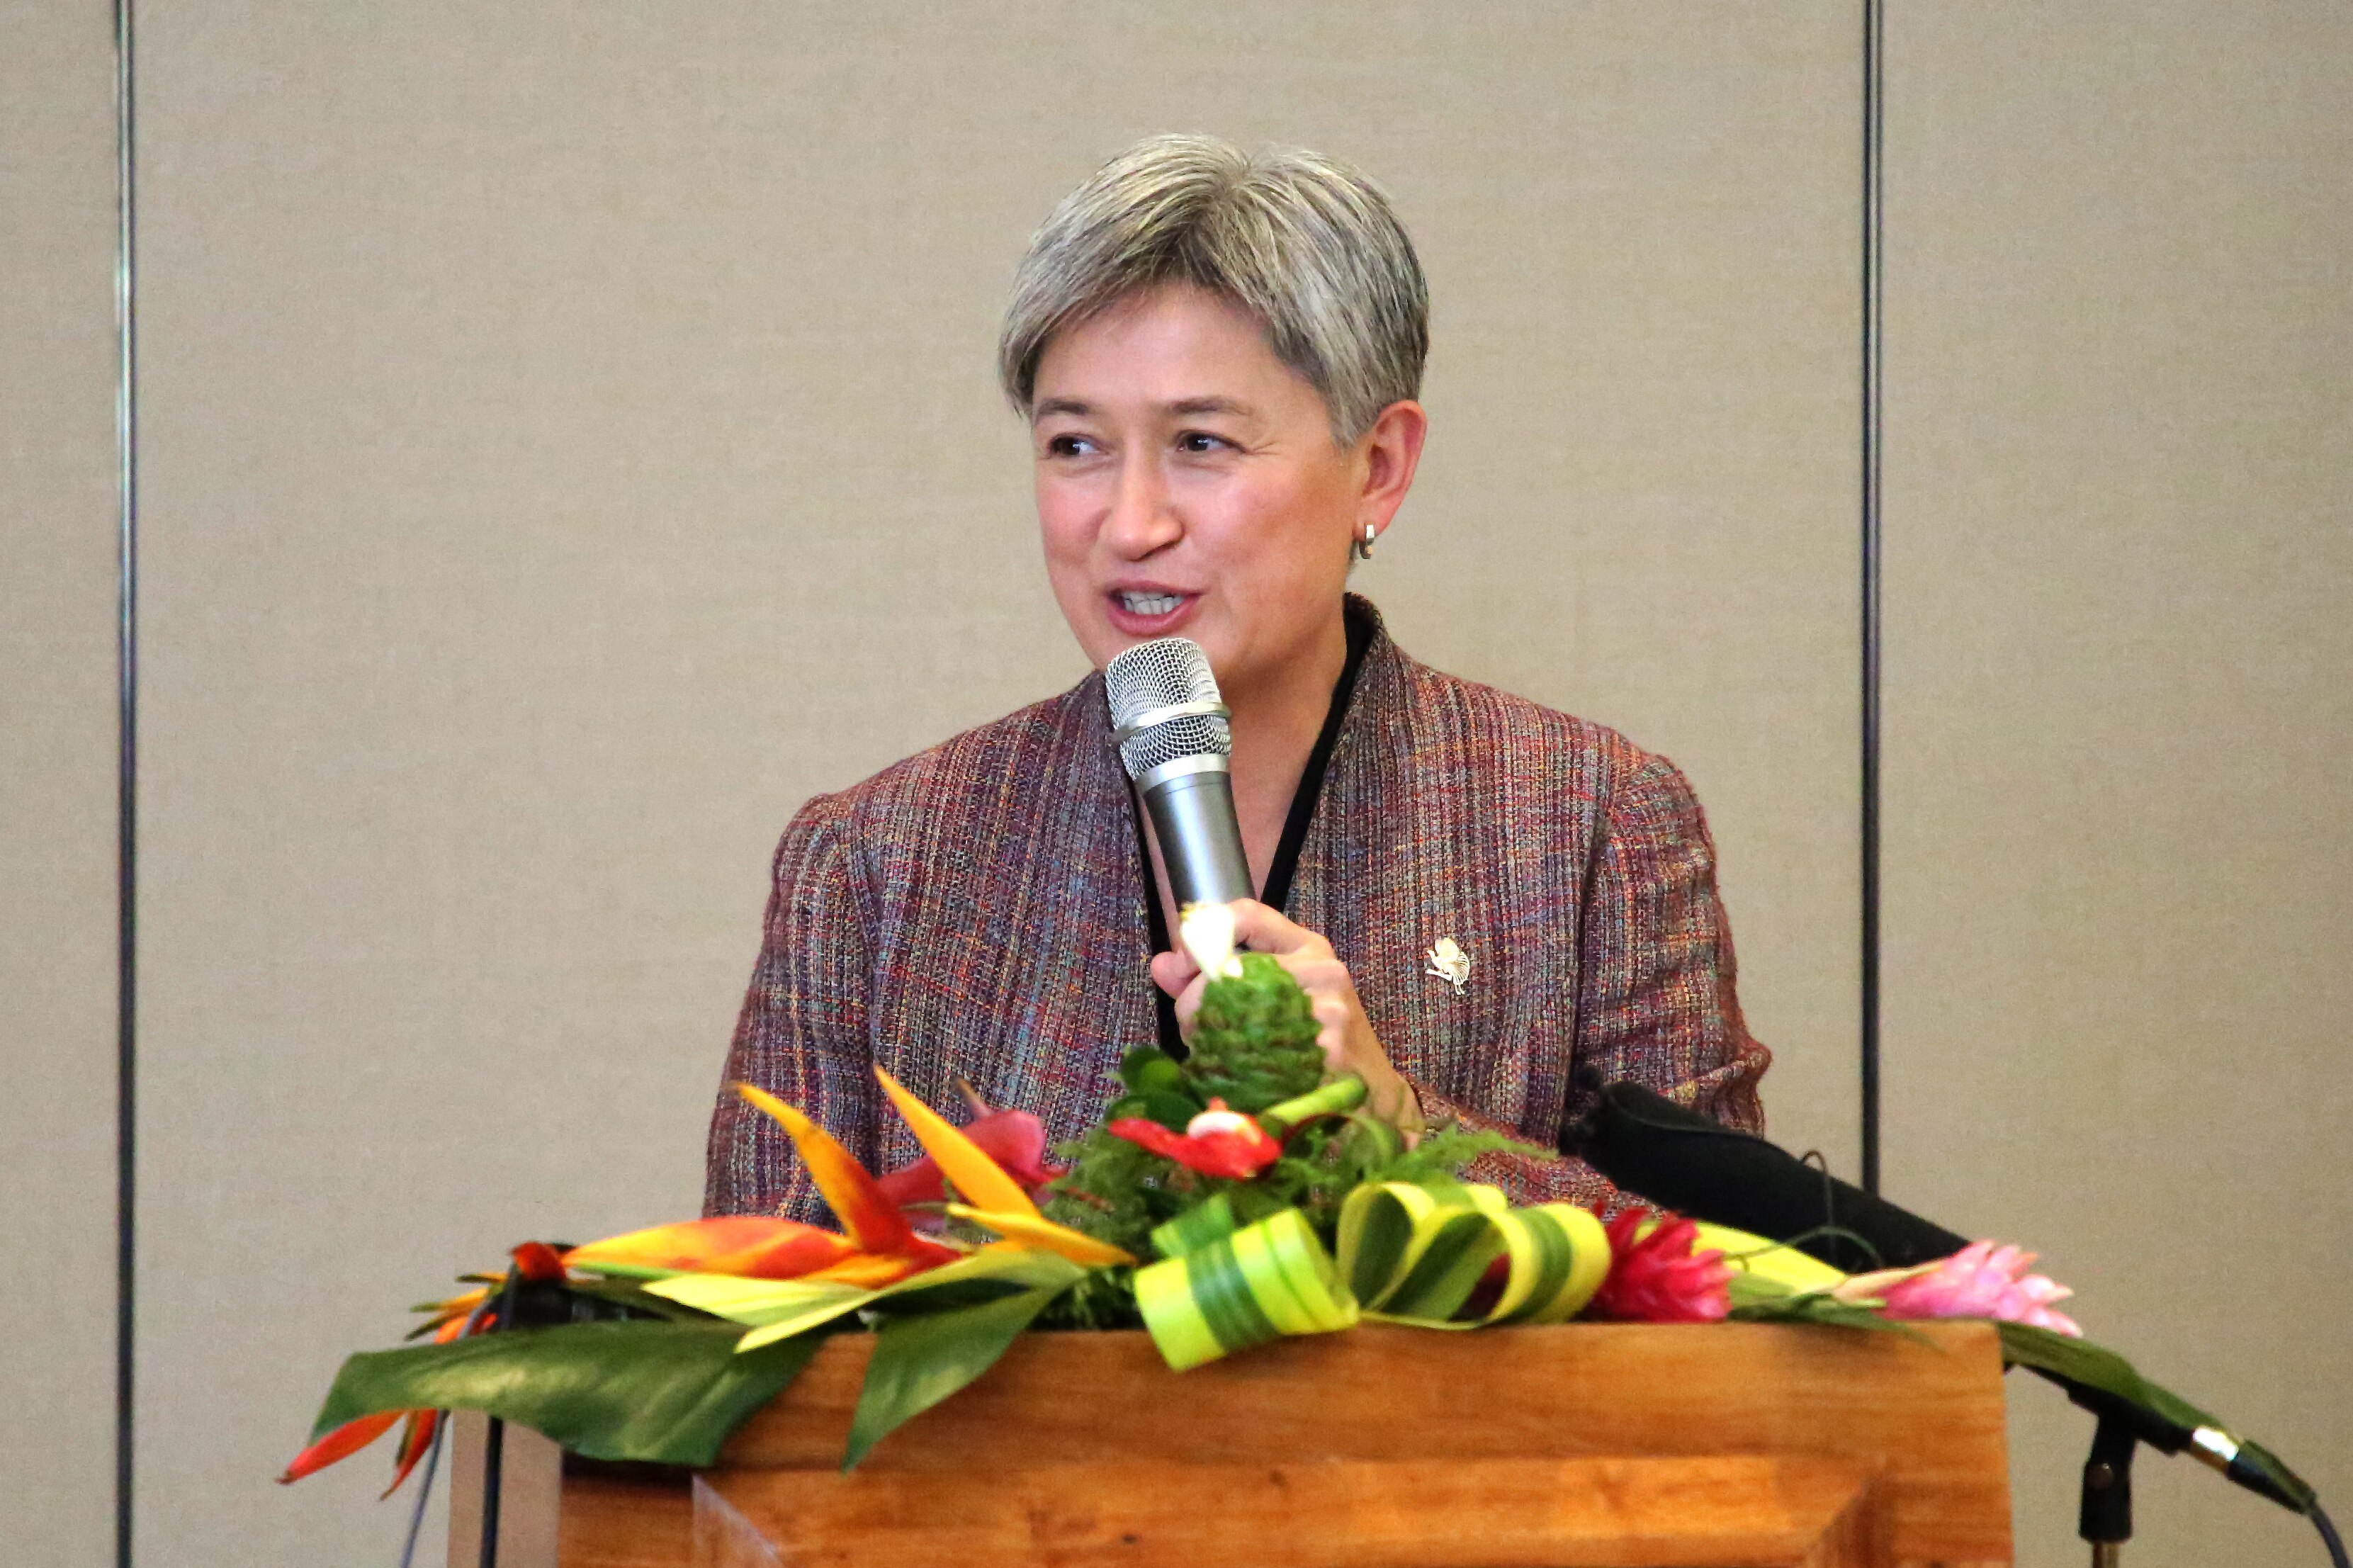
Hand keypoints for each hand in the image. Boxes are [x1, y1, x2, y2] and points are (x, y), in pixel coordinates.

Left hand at [1149, 899, 1423, 1132]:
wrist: (1374, 1097)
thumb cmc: (1316, 1043)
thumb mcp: (1277, 997)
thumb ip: (1214, 978)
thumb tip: (1163, 963)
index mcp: (1309, 948)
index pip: (1247, 914)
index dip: (1202, 932)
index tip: (1181, 963)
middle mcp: (1321, 971)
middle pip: (1228, 969)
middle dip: (1196, 1004)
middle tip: (1196, 1034)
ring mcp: (1328, 1009)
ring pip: (1234, 1011)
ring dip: (1211, 1039)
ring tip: (1217, 1057)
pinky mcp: (1327, 1051)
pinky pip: (1254, 1054)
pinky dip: (1233, 1069)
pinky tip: (1238, 1079)